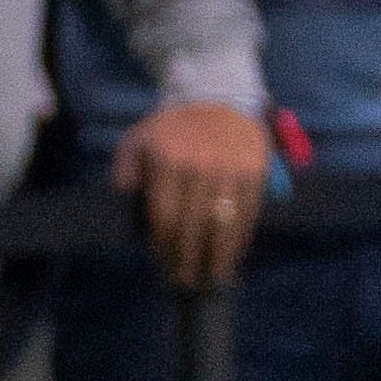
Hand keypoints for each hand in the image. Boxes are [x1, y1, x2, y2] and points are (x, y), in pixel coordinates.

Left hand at [118, 99, 274, 288]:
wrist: (219, 99)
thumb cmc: (173, 127)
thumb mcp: (139, 138)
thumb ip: (126, 167)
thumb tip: (126, 195)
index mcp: (168, 160)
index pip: (165, 216)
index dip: (164, 246)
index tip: (163, 265)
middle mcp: (200, 167)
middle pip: (193, 226)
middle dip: (189, 259)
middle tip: (186, 281)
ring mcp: (230, 171)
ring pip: (223, 224)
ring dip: (218, 256)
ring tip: (213, 276)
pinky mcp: (254, 173)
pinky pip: (248, 214)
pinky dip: (241, 238)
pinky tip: (233, 254)